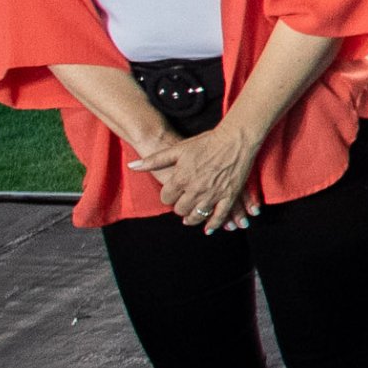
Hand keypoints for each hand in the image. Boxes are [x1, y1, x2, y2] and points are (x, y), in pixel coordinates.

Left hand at [151, 119, 269, 234]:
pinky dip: (213, 224)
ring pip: (197, 215)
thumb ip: (154, 160)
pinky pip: (219, 216)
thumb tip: (132, 166)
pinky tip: (208, 228)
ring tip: (190, 218)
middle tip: (182, 203)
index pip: (167, 198)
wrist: (235, 139)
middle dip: (179, 207)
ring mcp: (213, 194)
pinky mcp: (229, 196)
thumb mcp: (177, 149)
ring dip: (192, 218)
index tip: (172, 194)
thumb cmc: (206, 142)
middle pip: (180, 209)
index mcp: (181, 178)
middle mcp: (195, 189)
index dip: (168, 196)